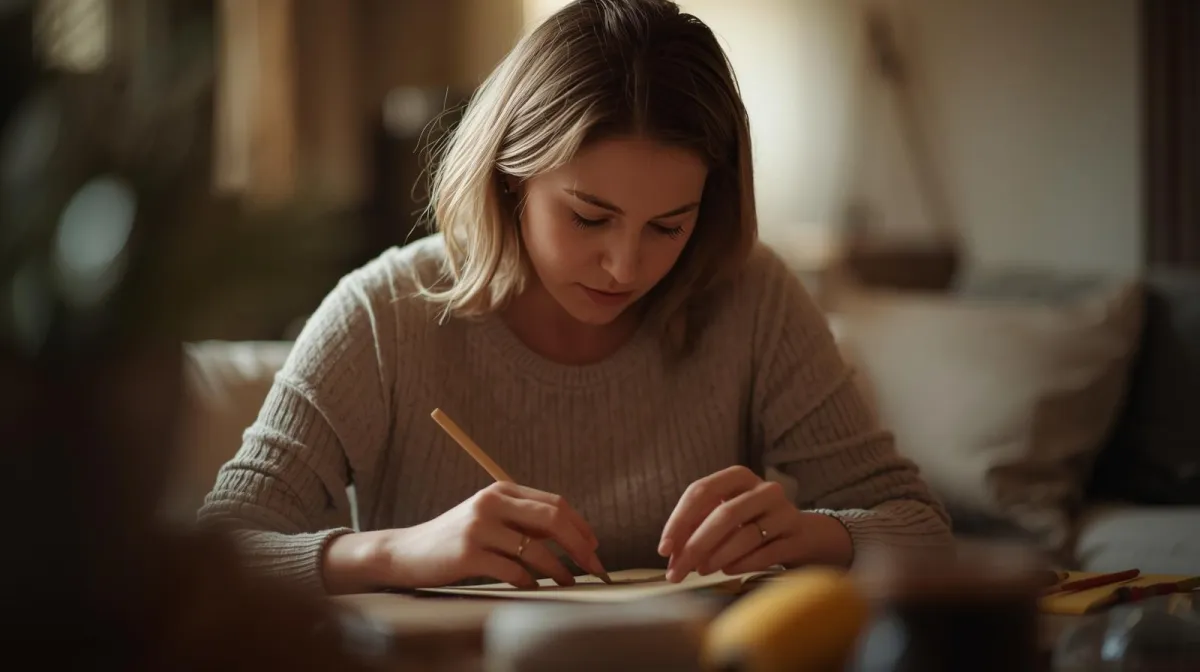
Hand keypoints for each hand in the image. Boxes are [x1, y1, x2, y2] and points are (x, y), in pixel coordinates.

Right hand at [324, 482, 608, 591]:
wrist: (407, 552)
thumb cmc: (455, 539)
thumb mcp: (489, 519)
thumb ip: (523, 521)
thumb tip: (572, 537)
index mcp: (501, 490)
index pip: (554, 503)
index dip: (580, 526)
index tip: (594, 548)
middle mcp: (491, 502)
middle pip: (552, 518)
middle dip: (579, 545)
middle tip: (594, 567)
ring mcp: (479, 527)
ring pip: (536, 548)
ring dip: (559, 569)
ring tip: (568, 582)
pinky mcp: (468, 553)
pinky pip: (513, 570)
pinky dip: (530, 582)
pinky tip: (534, 588)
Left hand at [658, 466, 852, 581]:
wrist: (802, 535)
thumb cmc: (752, 524)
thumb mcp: (725, 516)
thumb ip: (697, 527)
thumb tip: (671, 553)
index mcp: (738, 476)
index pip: (701, 491)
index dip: (679, 521)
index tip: (663, 549)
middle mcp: (763, 488)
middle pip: (723, 514)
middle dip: (695, 546)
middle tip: (677, 572)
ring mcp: (784, 511)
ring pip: (746, 534)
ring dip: (718, 556)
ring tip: (701, 570)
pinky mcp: (798, 535)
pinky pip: (767, 552)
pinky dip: (743, 563)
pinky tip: (727, 571)